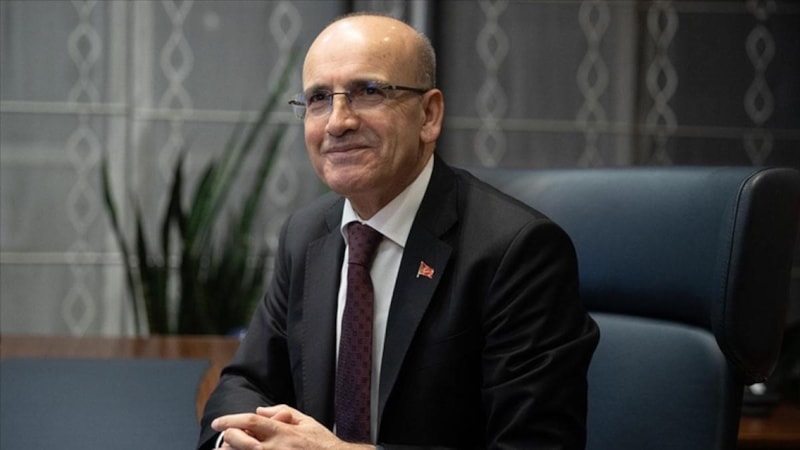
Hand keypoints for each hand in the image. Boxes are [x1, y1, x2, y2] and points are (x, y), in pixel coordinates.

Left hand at [211, 404, 373, 449]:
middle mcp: (275, 447)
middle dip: (227, 438)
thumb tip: (260, 409)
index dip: (230, 420)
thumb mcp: (306, 422)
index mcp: (283, 431)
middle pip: (240, 440)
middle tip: (223, 438)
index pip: (250, 421)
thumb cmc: (322, 443)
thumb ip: (283, 412)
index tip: (217, 423)